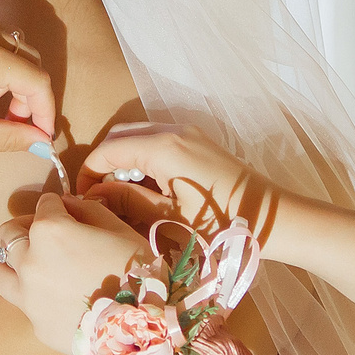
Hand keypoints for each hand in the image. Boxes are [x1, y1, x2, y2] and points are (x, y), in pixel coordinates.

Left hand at [0, 193, 151, 354]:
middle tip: (47, 237)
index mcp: (50, 230)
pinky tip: (57, 300)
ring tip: (35, 268)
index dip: (58, 207)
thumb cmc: (137, 272)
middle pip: (9, 234)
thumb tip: (68, 205)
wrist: (144, 328)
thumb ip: (88, 210)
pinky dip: (34, 297)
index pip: (44, 204)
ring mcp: (27, 295)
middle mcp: (29, 260)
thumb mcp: (120, 229)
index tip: (67, 213)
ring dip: (13, 264)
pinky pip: (23, 303)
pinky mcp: (34, 324)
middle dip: (27, 229)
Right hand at [77, 123, 265, 234]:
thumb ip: (127, 201)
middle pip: (120, 136)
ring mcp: (188, 132)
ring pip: (138, 135)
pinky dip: (142, 157)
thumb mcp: (168, 218)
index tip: (82, 199)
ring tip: (120, 194)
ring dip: (123, 159)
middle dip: (103, 163)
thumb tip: (94, 195)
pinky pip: (158, 140)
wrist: (271, 216)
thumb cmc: (221, 223)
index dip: (88, 173)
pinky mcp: (198, 141)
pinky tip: (146, 186)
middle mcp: (173, 131)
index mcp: (163, 147)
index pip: (108, 150)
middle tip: (98, 196)